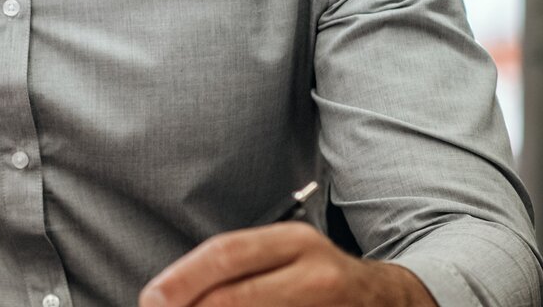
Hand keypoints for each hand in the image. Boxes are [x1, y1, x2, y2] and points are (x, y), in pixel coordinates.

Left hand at [139, 222, 436, 306]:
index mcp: (295, 242)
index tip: (151, 299)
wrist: (391, 302)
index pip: (227, 254)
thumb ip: (232, 273)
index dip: (183, 279)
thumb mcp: (280, 261)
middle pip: (238, 294)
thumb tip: (166, 297)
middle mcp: (317, 272)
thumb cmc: (317, 283)